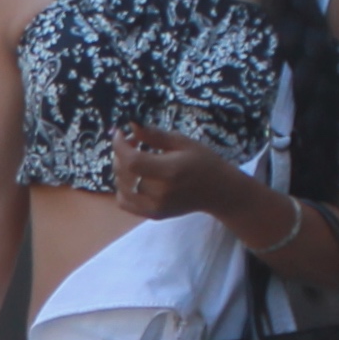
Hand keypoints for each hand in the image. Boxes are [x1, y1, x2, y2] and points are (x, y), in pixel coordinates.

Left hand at [108, 123, 241, 220]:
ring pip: (120, 187)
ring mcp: (154, 207)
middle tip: (132, 143)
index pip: (131, 160)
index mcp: (169, 171)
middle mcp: (159, 192)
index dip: (120, 145)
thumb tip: (132, 125)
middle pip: (124, 173)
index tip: (120, 132)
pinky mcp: (153, 215)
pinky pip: (124, 203)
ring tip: (134, 159)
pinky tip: (133, 178)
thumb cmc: (203, 162)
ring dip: (121, 170)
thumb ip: (155, 135)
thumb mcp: (183, 142)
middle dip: (120, 154)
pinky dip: (122, 189)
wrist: (218, 191)